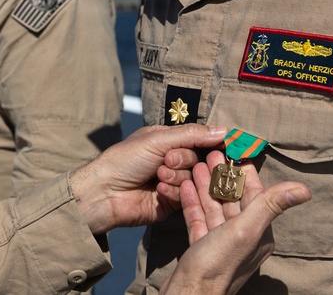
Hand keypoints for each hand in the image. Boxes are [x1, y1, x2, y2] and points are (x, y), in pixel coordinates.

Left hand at [69, 124, 228, 235]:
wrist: (105, 192)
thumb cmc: (125, 159)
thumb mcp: (158, 139)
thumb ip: (191, 135)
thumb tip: (223, 130)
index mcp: (169, 140)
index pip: (200, 139)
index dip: (211, 142)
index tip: (226, 144)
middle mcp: (173, 161)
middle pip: (200, 160)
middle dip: (183, 160)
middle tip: (166, 161)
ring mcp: (173, 182)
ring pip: (194, 179)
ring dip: (176, 176)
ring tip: (157, 176)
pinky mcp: (172, 203)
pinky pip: (187, 196)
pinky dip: (173, 192)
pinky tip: (158, 191)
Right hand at [160, 150, 310, 294]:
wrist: (189, 294)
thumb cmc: (217, 265)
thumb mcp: (245, 230)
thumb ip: (270, 205)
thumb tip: (304, 190)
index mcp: (258, 233)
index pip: (253, 194)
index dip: (242, 172)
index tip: (232, 152)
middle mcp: (242, 237)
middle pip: (232, 199)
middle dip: (220, 175)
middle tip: (209, 154)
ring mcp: (220, 242)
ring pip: (214, 207)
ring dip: (204, 185)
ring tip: (195, 165)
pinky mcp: (201, 246)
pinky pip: (199, 219)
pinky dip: (192, 202)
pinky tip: (184, 186)